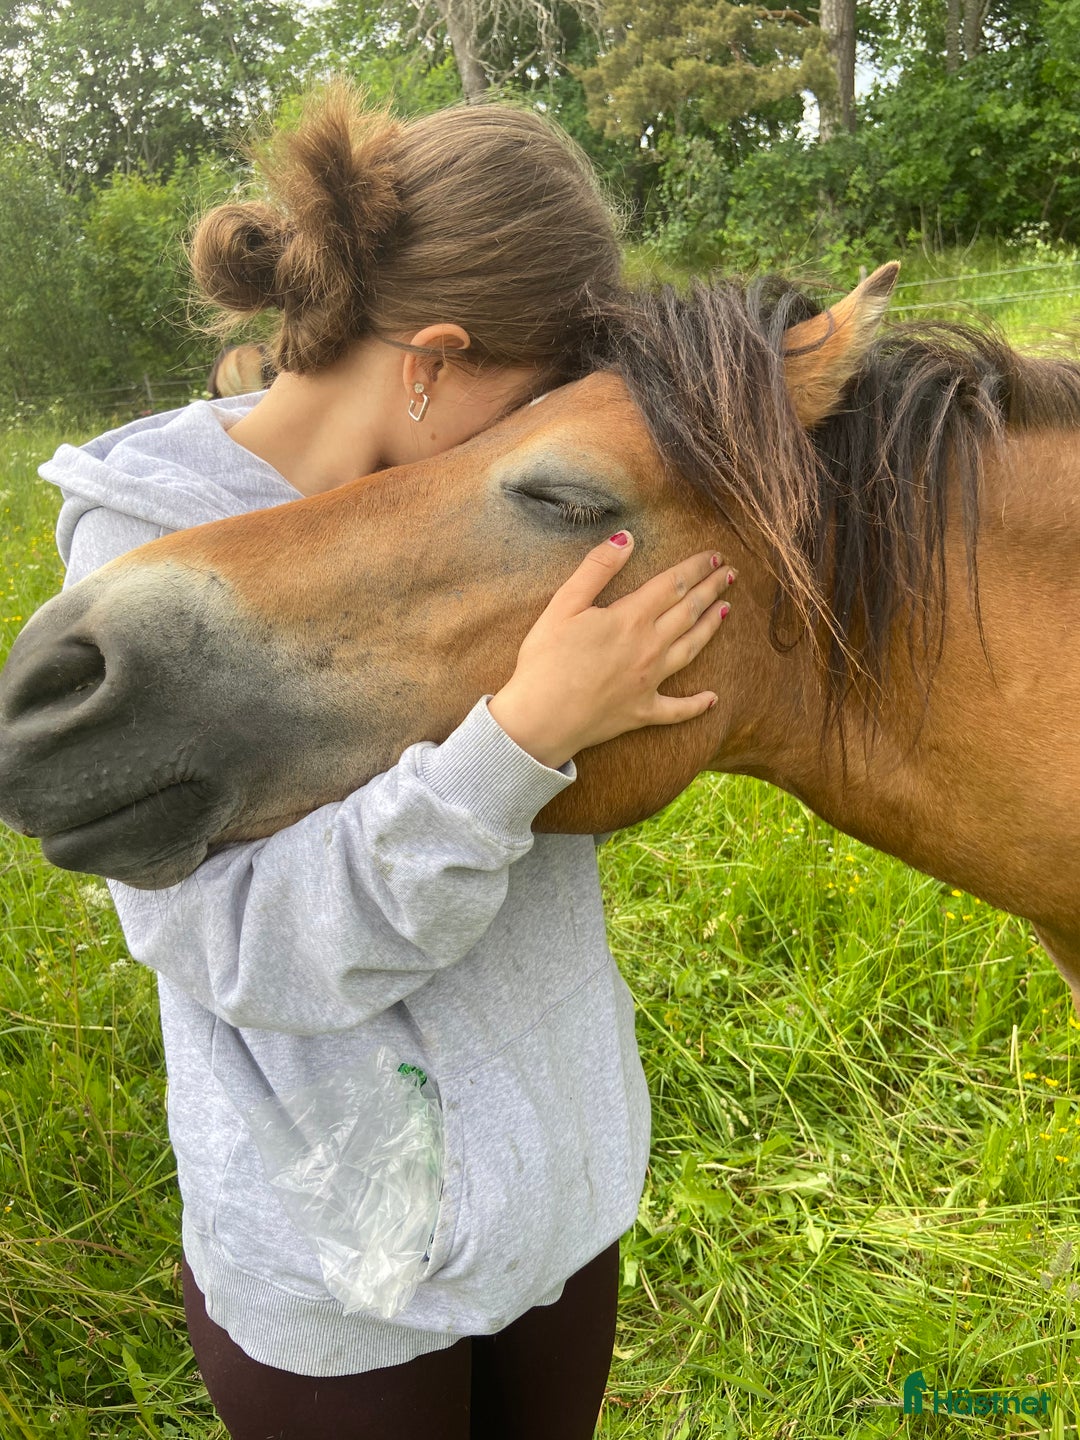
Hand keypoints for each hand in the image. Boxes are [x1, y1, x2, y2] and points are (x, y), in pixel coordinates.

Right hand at [487, 531, 734, 768]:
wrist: (540, 718)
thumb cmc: (545, 660)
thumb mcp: (563, 605)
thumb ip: (597, 569)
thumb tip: (626, 538)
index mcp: (631, 618)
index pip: (673, 583)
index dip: (696, 567)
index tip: (714, 556)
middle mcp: (650, 647)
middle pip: (689, 611)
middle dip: (712, 589)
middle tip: (730, 574)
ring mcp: (651, 681)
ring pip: (691, 648)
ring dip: (712, 627)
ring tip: (727, 610)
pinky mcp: (643, 711)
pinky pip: (679, 709)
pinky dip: (698, 704)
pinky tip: (713, 698)